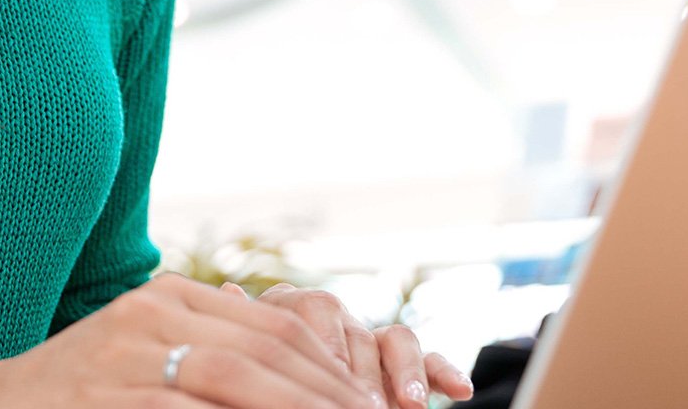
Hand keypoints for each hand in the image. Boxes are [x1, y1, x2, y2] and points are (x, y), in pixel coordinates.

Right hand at [0, 274, 376, 408]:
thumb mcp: (144, 354)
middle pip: (265, 352)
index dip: (328, 369)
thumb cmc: (78, 391)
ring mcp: (123, 358)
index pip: (273, 328)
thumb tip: (297, 375)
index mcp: (168, 298)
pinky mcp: (102, 399)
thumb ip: (209, 351)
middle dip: (326, 394)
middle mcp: (149, 317)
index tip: (367, 400)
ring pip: (234, 379)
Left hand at [227, 282, 475, 408]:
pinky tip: (459, 391)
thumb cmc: (256, 377)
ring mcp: (370, 344)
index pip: (310, 310)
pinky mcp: (402, 369)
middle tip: (368, 406)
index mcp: (289, 315)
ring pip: (397, 338)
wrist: (279, 379)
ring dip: (407, 372)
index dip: (324, 344)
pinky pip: (429, 360)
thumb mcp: (245, 356)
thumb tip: (227, 291)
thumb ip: (247, 328)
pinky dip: (444, 371)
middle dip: (366, 372)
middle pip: (358, 329)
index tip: (330, 376)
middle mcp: (334, 322)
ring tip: (411, 407)